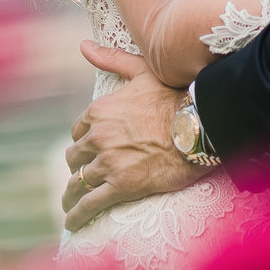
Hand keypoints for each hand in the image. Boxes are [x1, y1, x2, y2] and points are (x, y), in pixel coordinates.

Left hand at [61, 40, 200, 233]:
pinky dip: (77, 215)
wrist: (200, 127)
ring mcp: (108, 163)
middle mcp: (98, 137)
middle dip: (77, 167)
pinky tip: (72, 224)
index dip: (83, 142)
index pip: (78, 131)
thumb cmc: (175, 97)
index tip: (87, 151)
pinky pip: (89, 203)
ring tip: (69, 203)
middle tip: (80, 178)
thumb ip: (111, 59)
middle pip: (75, 157)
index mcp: (98, 111)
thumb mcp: (141, 72)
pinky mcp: (121, 186)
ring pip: (78, 181)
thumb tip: (83, 45)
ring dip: (71, 193)